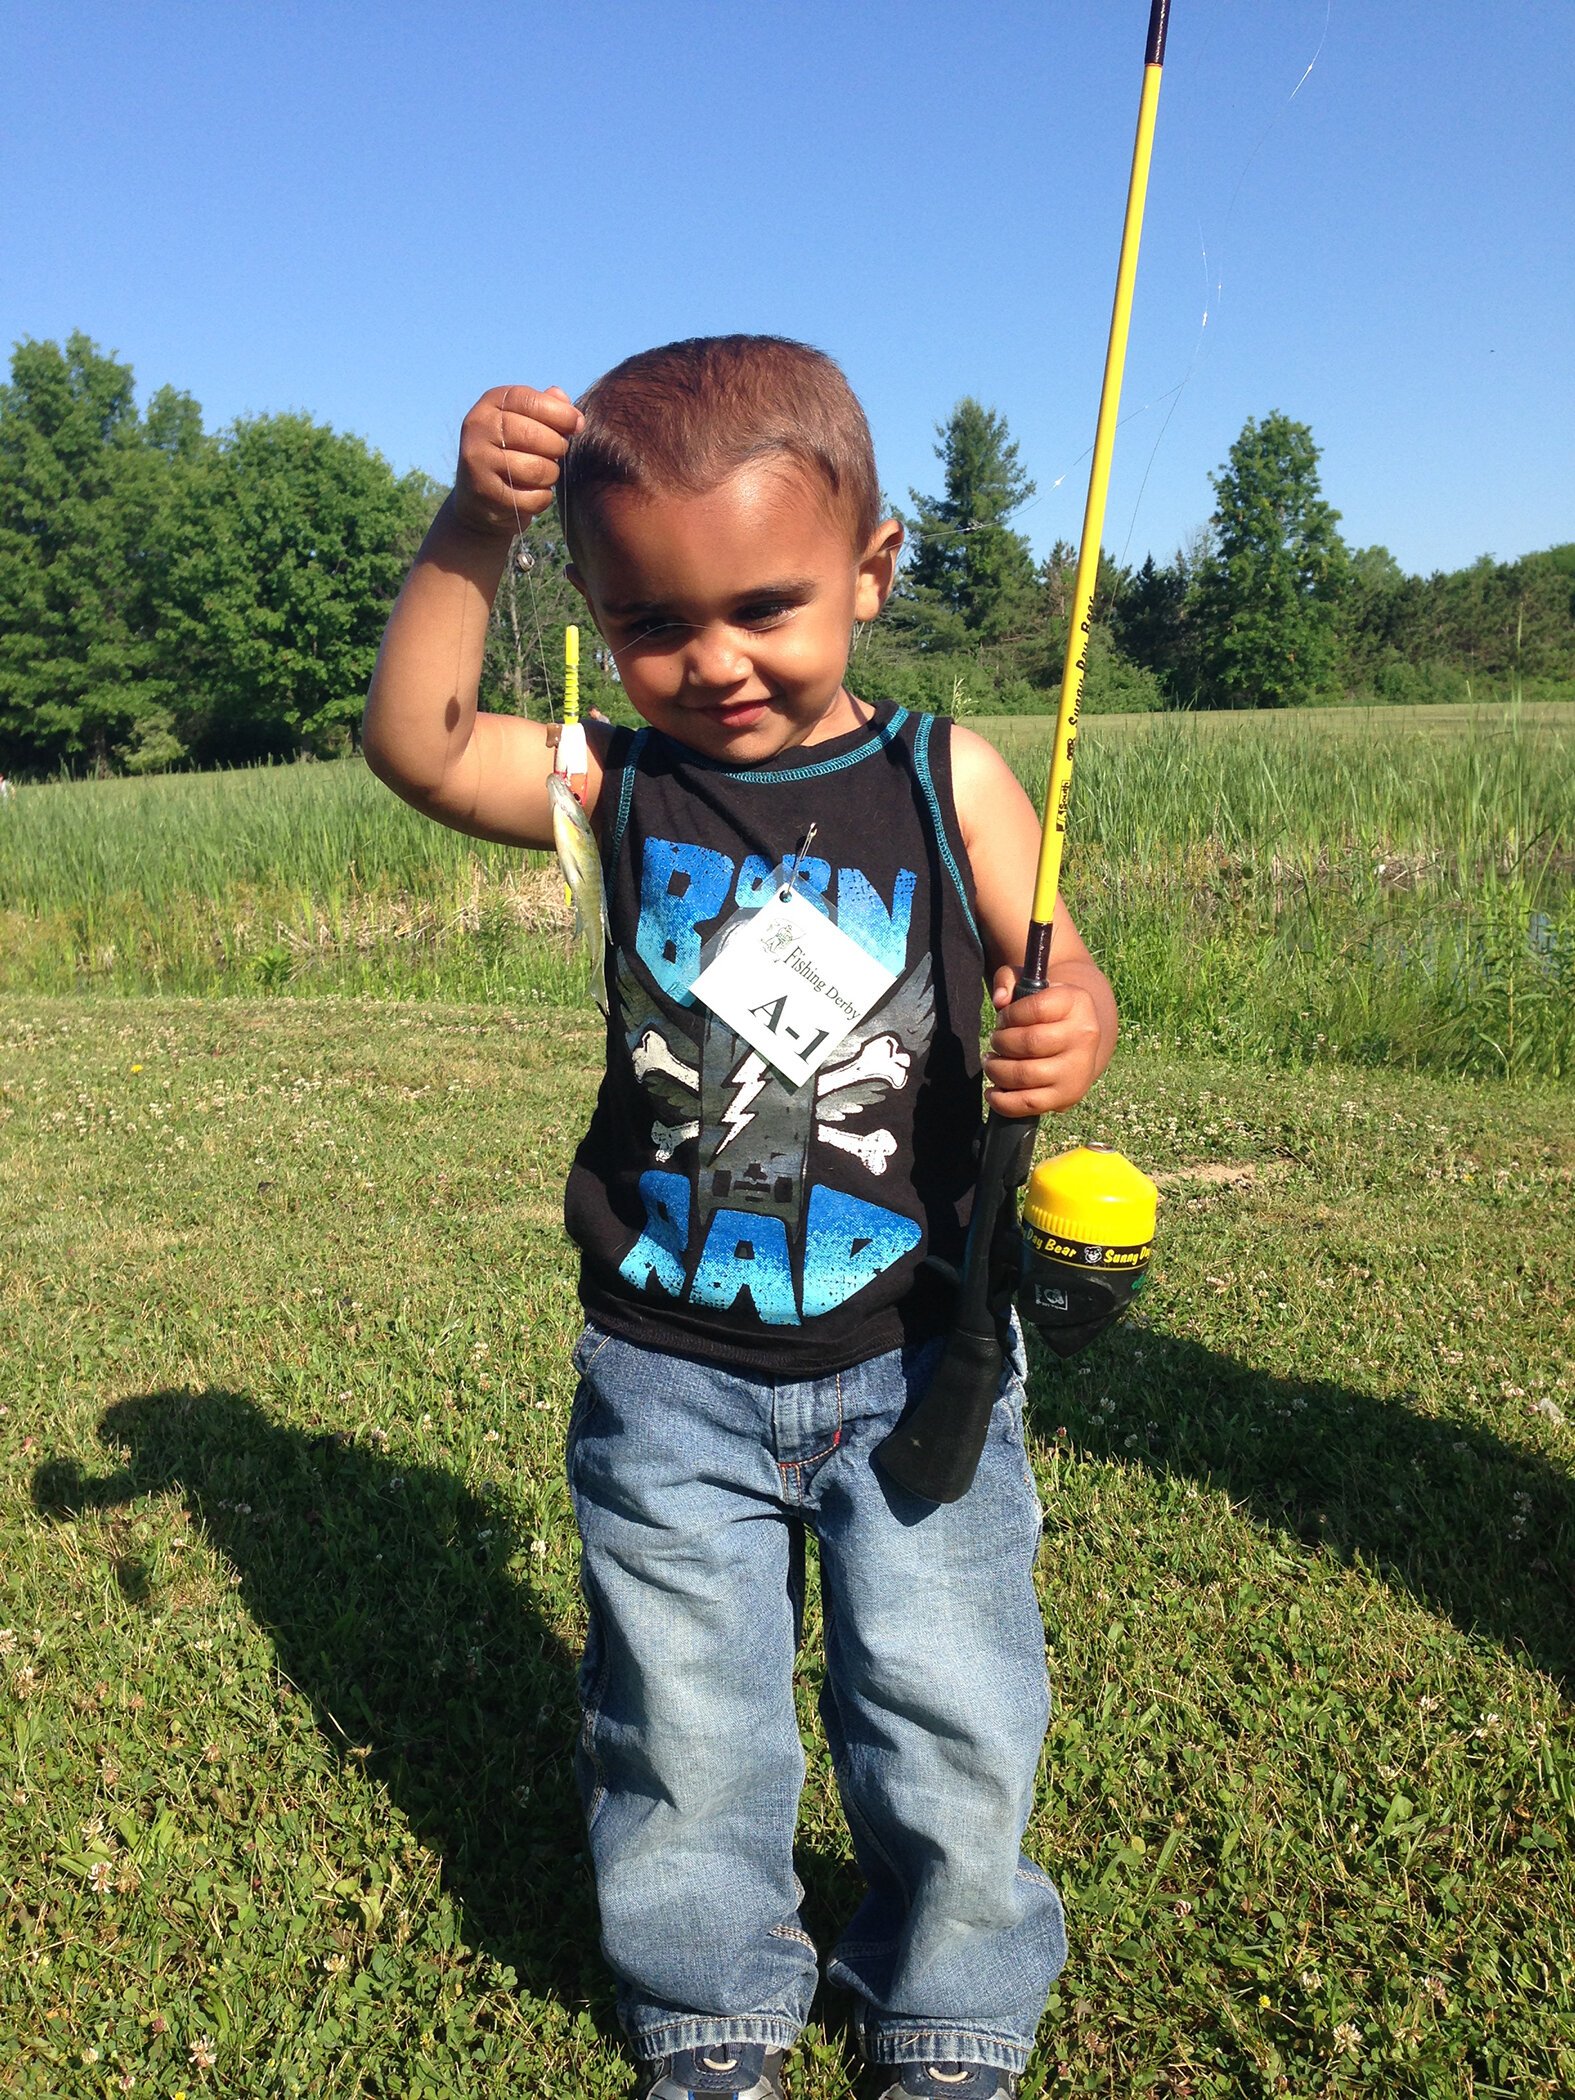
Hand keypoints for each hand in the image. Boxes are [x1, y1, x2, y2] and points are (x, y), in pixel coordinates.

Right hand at [452, 385, 583, 537]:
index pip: (529, 400)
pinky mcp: (485, 493)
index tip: (576, 424)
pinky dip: (542, 498)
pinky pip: (533, 498)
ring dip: (551, 474)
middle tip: (557, 453)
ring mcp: (478, 460)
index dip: (560, 413)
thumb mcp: (526, 421)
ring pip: (536, 469)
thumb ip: (550, 410)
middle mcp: (479, 427)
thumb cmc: (513, 451)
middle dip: (557, 446)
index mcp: (491, 403)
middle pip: (533, 435)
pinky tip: (534, 493)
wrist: (480, 495)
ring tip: (545, 473)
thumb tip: (576, 417)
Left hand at [983, 966, 1103, 1117]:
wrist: (1079, 1036)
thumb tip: (999, 999)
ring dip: (997, 1070)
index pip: (1036, 1008)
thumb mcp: (1032, 984)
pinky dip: (1004, 1101)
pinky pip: (1030, 1104)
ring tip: (992, 1063)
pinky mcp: (1068, 1096)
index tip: (1003, 1019)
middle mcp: (1084, 1036)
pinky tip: (994, 1091)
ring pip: (1026, 1075)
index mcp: (1077, 1002)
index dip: (1009, 1015)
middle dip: (1001, 1043)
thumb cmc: (1047, 1008)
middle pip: (1030, 1043)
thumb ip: (1009, 980)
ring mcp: (1078, 1069)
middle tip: (996, 1042)